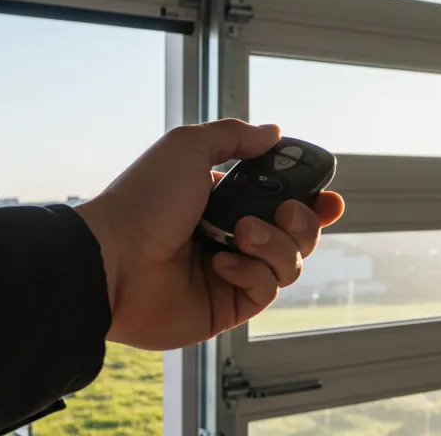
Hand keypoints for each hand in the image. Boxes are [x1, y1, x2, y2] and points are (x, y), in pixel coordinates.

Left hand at [73, 119, 344, 349]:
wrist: (112, 259)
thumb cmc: (142, 202)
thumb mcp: (187, 148)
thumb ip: (234, 137)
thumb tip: (273, 133)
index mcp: (224, 200)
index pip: (283, 200)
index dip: (312, 201)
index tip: (328, 198)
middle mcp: (231, 237)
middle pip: (298, 234)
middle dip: (303, 221)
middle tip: (286, 211)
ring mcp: (230, 273)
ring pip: (289, 263)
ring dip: (275, 244)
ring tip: (240, 233)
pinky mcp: (225, 306)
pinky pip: (265, 291)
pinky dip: (251, 273)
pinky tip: (222, 264)